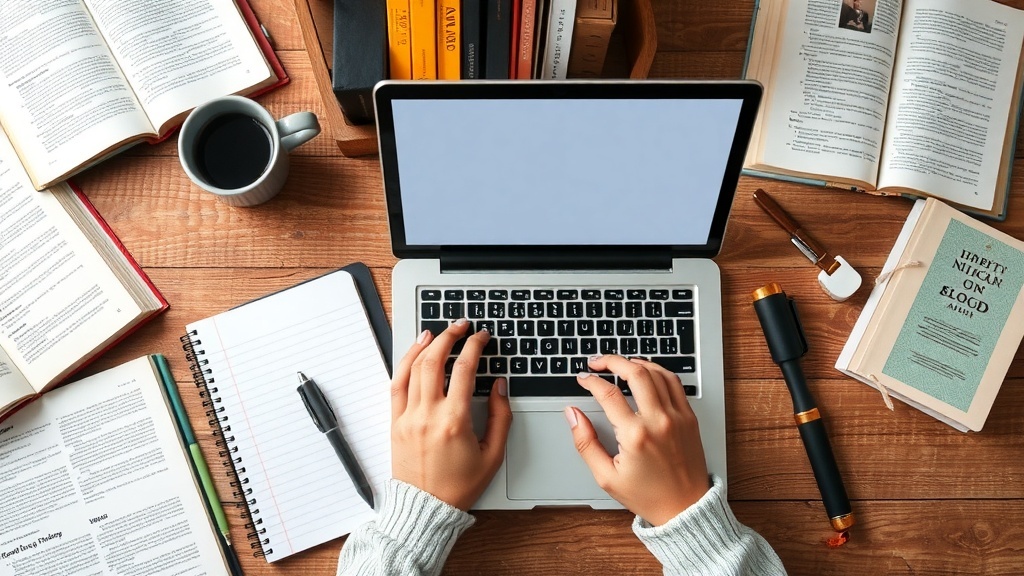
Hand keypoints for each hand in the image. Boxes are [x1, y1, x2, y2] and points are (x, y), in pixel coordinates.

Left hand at [391, 319, 511, 509]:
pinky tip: (415, 352)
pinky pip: (397, 384)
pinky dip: (405, 363)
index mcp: (454, 421)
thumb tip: (499, 385)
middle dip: (450, 336)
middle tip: (462, 326)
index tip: (482, 337)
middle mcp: (428, 414)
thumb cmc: (459, 486)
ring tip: (438, 331)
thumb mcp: (493, 455)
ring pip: (414, 368)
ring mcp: (408, 416)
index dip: (475, 346)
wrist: (426, 509)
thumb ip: (500, 416)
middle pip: (435, 361)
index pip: (464, 369)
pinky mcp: (395, 422)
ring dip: (426, 344)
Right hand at [566, 355, 709, 525]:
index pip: (608, 393)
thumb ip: (585, 442)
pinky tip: (645, 372)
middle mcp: (658, 421)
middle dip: (612, 361)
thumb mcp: (606, 476)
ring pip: (656, 372)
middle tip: (597, 362)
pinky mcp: (689, 418)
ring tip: (619, 364)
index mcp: (635, 436)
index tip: (582, 378)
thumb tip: (572, 415)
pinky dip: (658, 371)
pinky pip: (674, 383)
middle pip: (634, 372)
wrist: (684, 508)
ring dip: (635, 362)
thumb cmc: (647, 495)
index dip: (590, 381)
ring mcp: (676, 417)